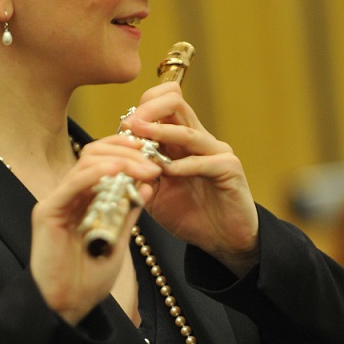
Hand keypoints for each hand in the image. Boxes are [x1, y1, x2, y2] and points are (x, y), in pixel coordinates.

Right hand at [30, 139, 159, 324]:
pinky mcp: (47, 212)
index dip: (129, 152)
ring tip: (145, 167)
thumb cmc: (88, 280)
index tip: (156, 156)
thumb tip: (148, 185)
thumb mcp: (119, 242)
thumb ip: (129, 213)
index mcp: (85, 200)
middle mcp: (69, 196)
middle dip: (128, 150)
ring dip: (120, 160)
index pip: (104, 161)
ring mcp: (58, 202)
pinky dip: (97, 172)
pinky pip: (73, 183)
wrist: (65, 308)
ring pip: (86, 163)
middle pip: (95, 154)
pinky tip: (119, 170)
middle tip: (154, 160)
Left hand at [121, 82, 259, 276]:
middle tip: (129, 125)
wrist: (222, 239)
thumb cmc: (190, 213)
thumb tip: (114, 160)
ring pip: (187, 131)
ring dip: (160, 132)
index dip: (142, 108)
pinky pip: (203, 161)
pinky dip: (182, 166)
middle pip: (176, 104)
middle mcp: (199, 139)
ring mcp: (216, 152)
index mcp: (180, 140)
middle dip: (149, 110)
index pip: (163, 104)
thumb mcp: (155, 193)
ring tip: (139, 135)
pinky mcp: (229, 168)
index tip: (123, 126)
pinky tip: (166, 171)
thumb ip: (139, 174)